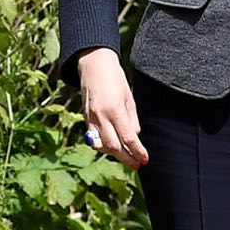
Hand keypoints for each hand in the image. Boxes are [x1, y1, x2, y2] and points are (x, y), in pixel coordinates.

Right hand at [79, 47, 147, 167]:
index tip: (145, 159)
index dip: (137, 151)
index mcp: (115, 110)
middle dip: (126, 158)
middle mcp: (101, 117)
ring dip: (114, 154)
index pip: (128, 138)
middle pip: (114, 146)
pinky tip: (112, 147)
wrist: (93, 65)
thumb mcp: (128, 98)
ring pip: (101, 145)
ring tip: (126, 157)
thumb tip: (134, 137)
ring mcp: (90, 118)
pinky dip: (103, 145)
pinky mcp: (84, 118)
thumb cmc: (115, 79)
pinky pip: (93, 138)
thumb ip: (131, 119)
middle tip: (137, 164)